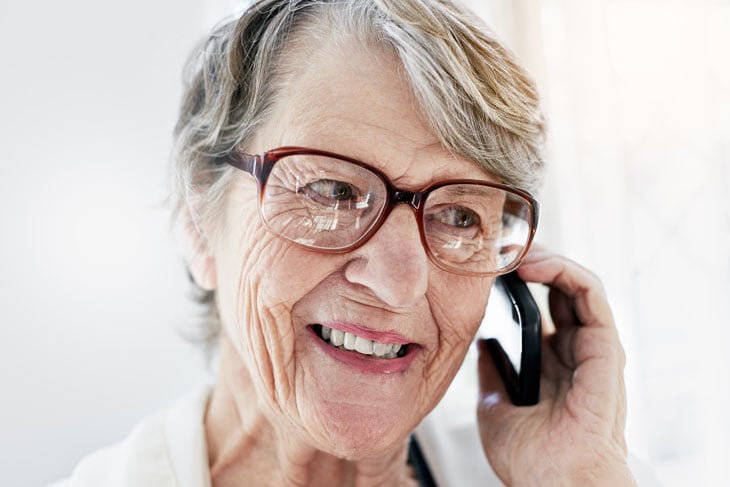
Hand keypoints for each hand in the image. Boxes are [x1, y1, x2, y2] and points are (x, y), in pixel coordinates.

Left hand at [476, 247, 635, 485]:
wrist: (552, 485)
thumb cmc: (530, 459)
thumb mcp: (494, 406)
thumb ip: (492, 372)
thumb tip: (481, 345)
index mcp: (553, 361)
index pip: (543, 303)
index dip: (521, 277)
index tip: (491, 264)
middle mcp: (575, 350)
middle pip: (560, 287)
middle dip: (533, 260)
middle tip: (502, 246)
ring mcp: (592, 348)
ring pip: (578, 283)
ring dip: (549, 258)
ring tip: (516, 250)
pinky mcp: (605, 349)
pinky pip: (592, 296)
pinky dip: (565, 272)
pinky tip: (535, 265)